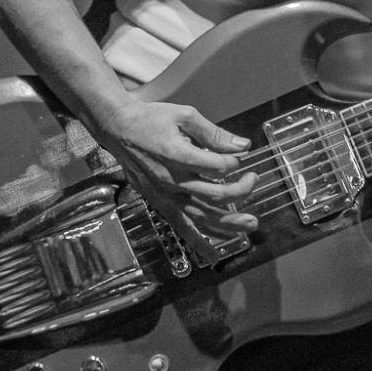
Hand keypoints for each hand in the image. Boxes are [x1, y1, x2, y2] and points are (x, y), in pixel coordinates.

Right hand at [92, 99, 258, 263]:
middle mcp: (171, 180)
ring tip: (250, 224)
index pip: (218, 167)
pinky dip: (199, 243)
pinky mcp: (159, 203)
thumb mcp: (184, 116)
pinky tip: (214, 254)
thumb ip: (214, 133)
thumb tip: (242, 145)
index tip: (239, 156)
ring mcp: (165, 195)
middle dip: (241, 190)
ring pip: (201, 217)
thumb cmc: (149, 120)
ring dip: (229, 223)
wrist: (118, 129)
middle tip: (253, 179)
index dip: (235, 163)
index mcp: (177, 155)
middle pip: (214, 195)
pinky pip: (182, 228)